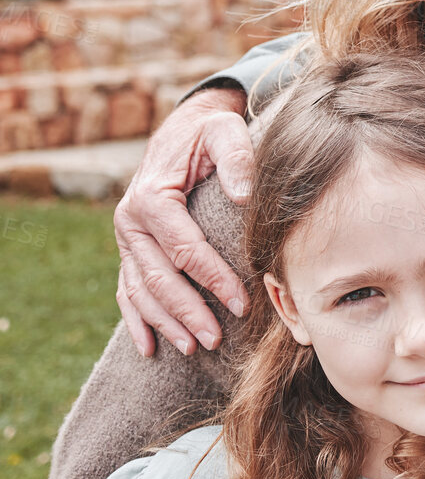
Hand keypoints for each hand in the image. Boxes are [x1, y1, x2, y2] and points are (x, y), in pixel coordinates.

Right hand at [114, 85, 253, 356]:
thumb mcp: (224, 132)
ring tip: (192, 348)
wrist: (182, 129)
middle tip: (216, 339)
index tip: (240, 303)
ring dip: (165, 323)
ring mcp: (126, 238)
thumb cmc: (208, 133)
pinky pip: (127, 290)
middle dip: (188, 311)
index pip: (185, 248)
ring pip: (141, 290)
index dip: (213, 278)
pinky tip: (149, 348)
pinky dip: (137, 320)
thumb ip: (236, 157)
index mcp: (151, 197)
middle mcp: (130, 221)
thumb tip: (245, 195)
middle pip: (160, 277)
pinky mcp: (129, 249)